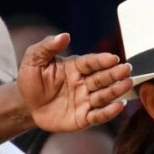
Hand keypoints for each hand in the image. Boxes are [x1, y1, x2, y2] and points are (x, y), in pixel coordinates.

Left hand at [18, 33, 132, 131]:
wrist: (25, 106)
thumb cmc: (31, 81)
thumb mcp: (33, 60)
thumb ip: (47, 46)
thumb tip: (64, 35)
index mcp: (76, 68)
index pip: (91, 63)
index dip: (102, 61)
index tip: (113, 58)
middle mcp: (85, 83)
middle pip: (103, 78)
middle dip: (115, 73)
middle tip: (126, 69)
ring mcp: (86, 101)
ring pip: (104, 95)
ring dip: (117, 90)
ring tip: (128, 84)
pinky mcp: (84, 118)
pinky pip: (98, 115)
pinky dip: (109, 112)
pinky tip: (119, 106)